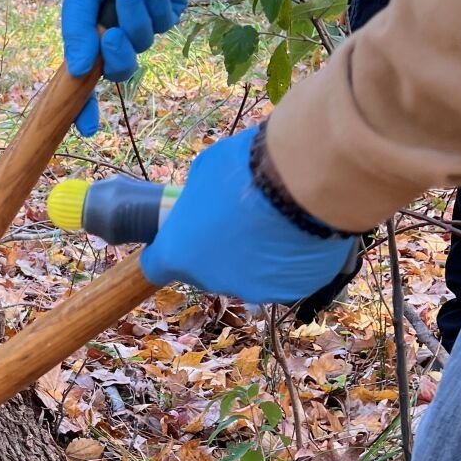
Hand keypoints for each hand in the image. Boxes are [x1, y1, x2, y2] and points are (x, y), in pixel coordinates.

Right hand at [61, 0, 193, 136]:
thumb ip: (76, 28)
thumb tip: (75, 71)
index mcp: (88, 30)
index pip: (84, 78)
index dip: (83, 105)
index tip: (85, 127)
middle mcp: (115, 30)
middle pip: (118, 68)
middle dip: (116, 56)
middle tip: (111, 34)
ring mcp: (144, 21)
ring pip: (143, 44)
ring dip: (137, 21)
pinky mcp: (170, 8)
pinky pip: (165, 23)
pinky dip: (157, 7)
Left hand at [140, 126, 354, 303]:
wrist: (304, 182)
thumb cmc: (244, 170)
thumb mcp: (204, 174)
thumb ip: (198, 199)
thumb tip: (204, 200)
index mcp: (178, 255)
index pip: (156, 266)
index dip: (169, 249)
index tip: (180, 234)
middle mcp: (212, 281)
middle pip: (206, 270)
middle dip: (217, 250)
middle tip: (238, 218)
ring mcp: (253, 290)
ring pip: (248, 275)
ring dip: (255, 256)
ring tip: (275, 223)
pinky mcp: (290, 290)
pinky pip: (284, 275)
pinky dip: (288, 259)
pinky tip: (298, 232)